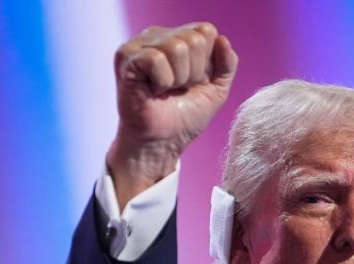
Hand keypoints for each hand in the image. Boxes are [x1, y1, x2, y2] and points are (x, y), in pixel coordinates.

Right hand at [106, 22, 238, 207]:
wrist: (162, 142)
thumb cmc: (184, 116)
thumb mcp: (216, 89)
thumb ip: (227, 64)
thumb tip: (223, 39)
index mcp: (177, 37)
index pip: (206, 31)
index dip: (207, 63)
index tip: (193, 82)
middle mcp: (156, 36)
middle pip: (194, 39)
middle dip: (194, 73)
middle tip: (178, 89)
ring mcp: (139, 44)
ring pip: (177, 48)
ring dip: (179, 79)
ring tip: (166, 90)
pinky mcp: (126, 57)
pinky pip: (157, 59)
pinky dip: (163, 82)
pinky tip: (153, 91)